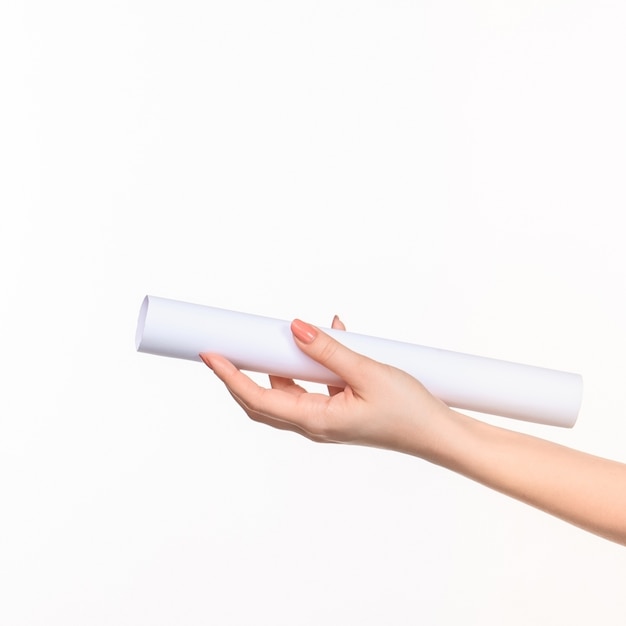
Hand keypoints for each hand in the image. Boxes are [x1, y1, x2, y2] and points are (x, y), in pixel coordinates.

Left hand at [200, 316, 452, 457]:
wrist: (437, 434)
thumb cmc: (408, 410)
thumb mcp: (367, 372)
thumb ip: (329, 350)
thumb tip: (295, 328)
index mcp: (315, 420)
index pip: (257, 398)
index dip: (230, 377)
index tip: (211, 355)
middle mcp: (314, 423)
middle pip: (263, 400)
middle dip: (240, 375)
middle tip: (226, 349)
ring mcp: (325, 419)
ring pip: (286, 392)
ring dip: (277, 366)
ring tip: (276, 339)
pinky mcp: (337, 411)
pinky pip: (312, 386)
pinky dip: (309, 365)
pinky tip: (329, 338)